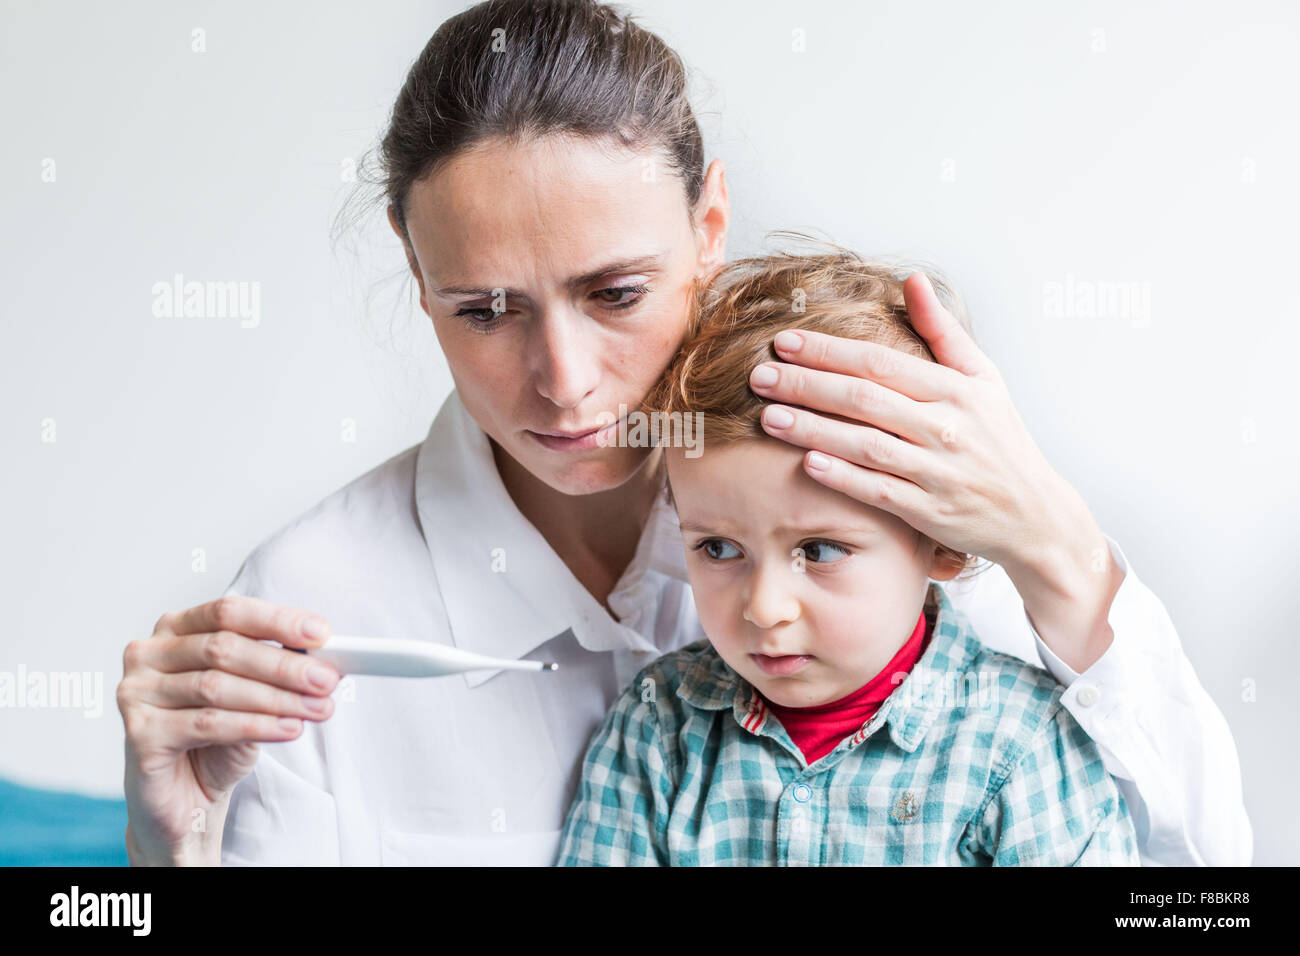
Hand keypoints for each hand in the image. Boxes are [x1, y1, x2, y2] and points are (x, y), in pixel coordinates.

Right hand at [117, 596, 339, 864]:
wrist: (185, 799)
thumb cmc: (217, 740)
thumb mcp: (254, 695)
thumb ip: (277, 670)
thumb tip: (323, 658)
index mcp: (175, 629)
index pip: (229, 611)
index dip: (277, 620)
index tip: (322, 633)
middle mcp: (149, 654)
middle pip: (224, 649)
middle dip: (284, 666)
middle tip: (326, 680)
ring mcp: (137, 692)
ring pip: (217, 687)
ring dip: (277, 698)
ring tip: (317, 709)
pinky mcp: (140, 733)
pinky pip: (208, 724)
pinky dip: (256, 725)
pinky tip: (289, 729)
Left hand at [748, 272, 1120, 670]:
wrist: (1033, 513)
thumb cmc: (999, 439)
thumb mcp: (983, 378)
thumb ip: (942, 331)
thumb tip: (911, 280)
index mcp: (955, 390)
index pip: (881, 363)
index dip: (829, 351)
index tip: (785, 341)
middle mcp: (946, 428)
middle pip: (865, 399)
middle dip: (807, 385)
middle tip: (759, 375)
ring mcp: (937, 471)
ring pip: (865, 445)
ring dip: (813, 430)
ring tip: (768, 417)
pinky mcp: (929, 511)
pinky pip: (879, 491)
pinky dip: (843, 477)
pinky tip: (807, 464)